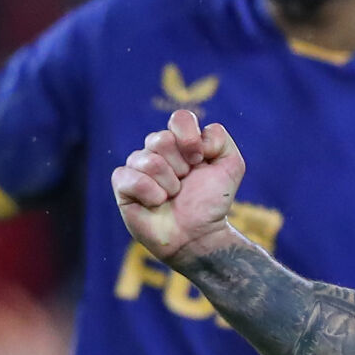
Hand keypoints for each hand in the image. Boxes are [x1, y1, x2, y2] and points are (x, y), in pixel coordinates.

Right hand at [111, 109, 245, 268]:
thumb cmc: (212, 203)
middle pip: (161, 139)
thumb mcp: (231, 165)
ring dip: (168, 183)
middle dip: (180, 166)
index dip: (190, 138)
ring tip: (172, 196)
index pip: (179, 118)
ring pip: (147, 159)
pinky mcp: (123, 187)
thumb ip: (219, 139)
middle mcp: (157, 151)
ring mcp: (138, 167)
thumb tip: (195, 137)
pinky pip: (129, 177)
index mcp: (180, 142)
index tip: (200, 160)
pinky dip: (149, 193)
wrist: (199, 235)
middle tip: (185, 184)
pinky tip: (156, 203)